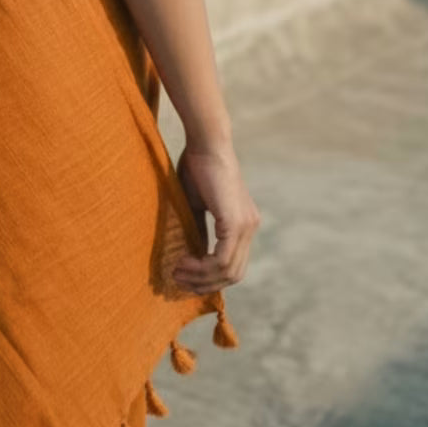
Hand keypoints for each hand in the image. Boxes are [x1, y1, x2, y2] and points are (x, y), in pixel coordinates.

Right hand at [172, 141, 259, 293]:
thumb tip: (191, 253)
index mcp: (244, 223)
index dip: (211, 276)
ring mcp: (246, 227)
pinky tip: (183, 261)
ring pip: (228, 271)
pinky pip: (221, 260)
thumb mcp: (197, 204)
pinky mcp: (235, 224)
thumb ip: (199, 228)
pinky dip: (202, 267)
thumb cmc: (198, 166)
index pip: (234, 264)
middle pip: (234, 274)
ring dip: (201, 277)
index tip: (185, 275)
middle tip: (178, 279)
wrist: (206, 143)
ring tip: (177, 271)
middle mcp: (250, 228)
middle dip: (205, 283)